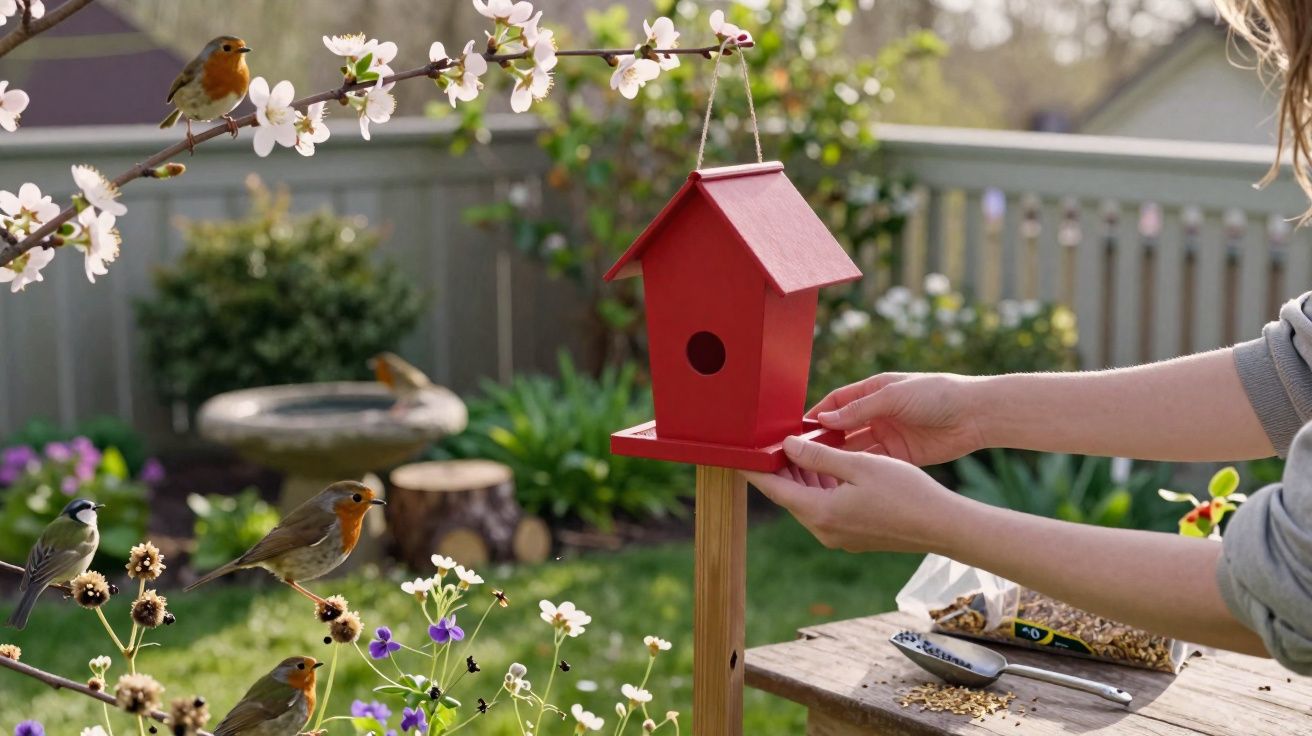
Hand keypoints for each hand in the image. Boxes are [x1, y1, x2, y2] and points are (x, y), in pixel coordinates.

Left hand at [743, 436, 967, 552]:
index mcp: (820, 513)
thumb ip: (818, 457)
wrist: (942, 526)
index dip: (755, 470)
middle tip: (770, 442)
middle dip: (780, 469)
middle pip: (789, 496)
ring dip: (802, 477)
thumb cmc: (905, 492)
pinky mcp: (853, 537)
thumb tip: (787, 446)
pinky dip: (820, 488)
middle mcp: (823, 530)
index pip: (774, 489)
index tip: (739, 454)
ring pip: (808, 502)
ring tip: (798, 449)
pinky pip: (825, 509)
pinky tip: (827, 468)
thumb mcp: (859, 465)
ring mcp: (838, 537)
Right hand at [809, 373, 985, 465]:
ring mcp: (889, 436)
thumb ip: (860, 409)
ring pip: (855, 449)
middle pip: (842, 429)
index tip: (796, 431)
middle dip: (822, 441)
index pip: (836, 403)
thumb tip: (825, 420)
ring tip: (815, 471)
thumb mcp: (895, 396)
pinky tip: (842, 480)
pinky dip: (858, 471)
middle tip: (800, 456)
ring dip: (838, 458)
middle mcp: (877, 414)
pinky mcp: (901, 456)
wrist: (977, 414)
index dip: (817, 416)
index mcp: (874, 392)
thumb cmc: (938, 394)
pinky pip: (874, 464)